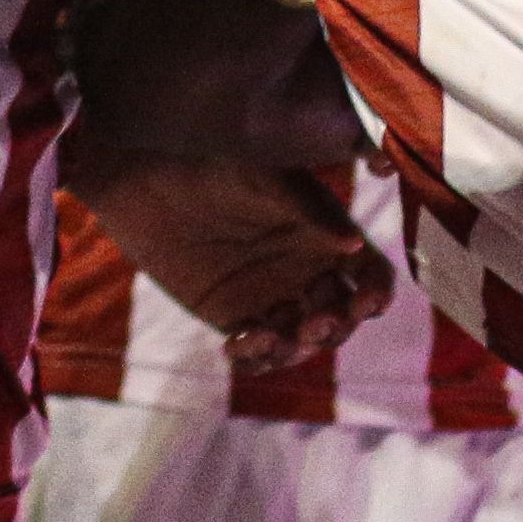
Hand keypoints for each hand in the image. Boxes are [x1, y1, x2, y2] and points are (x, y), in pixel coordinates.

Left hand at [68, 150, 396, 370]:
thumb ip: (310, 209)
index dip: (376, 292)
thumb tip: (353, 245)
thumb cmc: (213, 165)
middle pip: (342, 315)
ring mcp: (272, 298)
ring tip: (274, 335)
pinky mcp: (235, 319)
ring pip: (303, 340)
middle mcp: (306, 271)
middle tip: (315, 322)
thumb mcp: (267, 179)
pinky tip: (238, 343)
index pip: (369, 273)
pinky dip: (256, 356)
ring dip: (298, 346)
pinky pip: (259, 351)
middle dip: (336, 325)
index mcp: (325, 235)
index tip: (368, 302)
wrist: (145, 180)